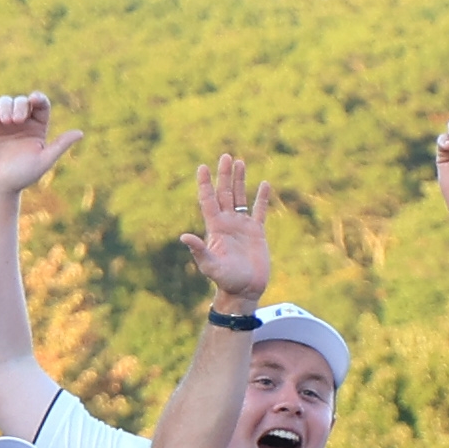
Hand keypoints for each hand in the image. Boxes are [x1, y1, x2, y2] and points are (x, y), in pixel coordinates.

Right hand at [0, 91, 81, 194]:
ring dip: (6, 106)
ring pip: (5, 101)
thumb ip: (60, 145)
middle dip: (20, 105)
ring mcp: (2, 123)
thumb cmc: (20, 176)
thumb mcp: (43, 160)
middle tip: (17, 120)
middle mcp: (20, 123)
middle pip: (22, 101)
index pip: (41, 106)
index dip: (39, 99)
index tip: (35, 100)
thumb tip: (80, 133)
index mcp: (36, 129)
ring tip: (5, 121)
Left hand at [182, 151, 272, 310]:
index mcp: (215, 228)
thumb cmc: (225, 280)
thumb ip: (199, 250)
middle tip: (225, 156)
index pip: (208, 200)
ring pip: (241, 198)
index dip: (205, 184)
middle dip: (224, 176)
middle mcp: (227, 223)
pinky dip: (262, 198)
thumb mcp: (210, 265)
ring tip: (240, 162)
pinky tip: (264, 184)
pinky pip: (259, 211)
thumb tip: (184, 236)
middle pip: (225, 193)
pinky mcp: (257, 232)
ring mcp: (242, 226)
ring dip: (240, 180)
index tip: (202, 167)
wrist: (244, 291)